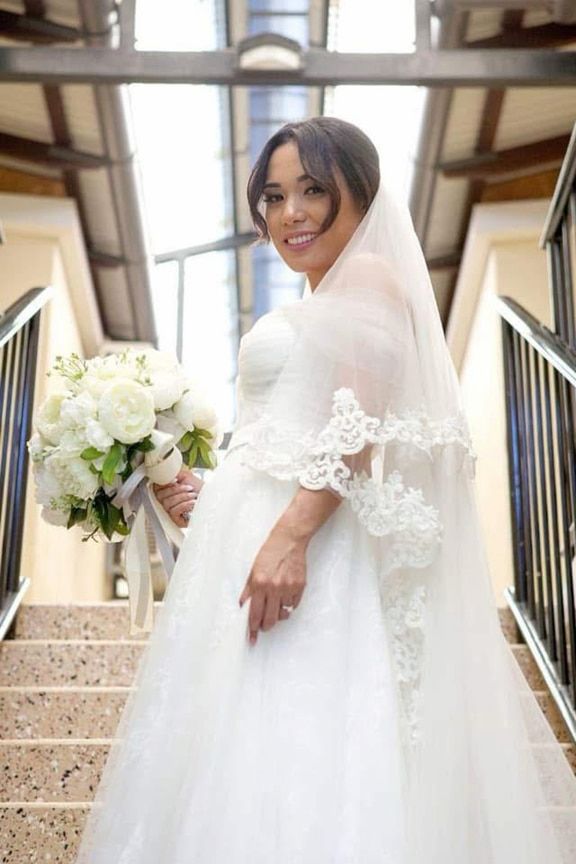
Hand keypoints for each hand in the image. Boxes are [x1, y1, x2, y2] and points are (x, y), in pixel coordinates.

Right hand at [153, 468, 203, 527]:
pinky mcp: (176, 520)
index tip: (175, 481)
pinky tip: (193, 503)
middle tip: (189, 488)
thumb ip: (173, 473)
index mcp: (167, 491)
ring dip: (183, 497)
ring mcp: (170, 512)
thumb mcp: (186, 476)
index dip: (164, 484)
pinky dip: (184, 505)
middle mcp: (167, 501)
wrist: (212, 500)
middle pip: (160, 496)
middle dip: (176, 490)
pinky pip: (173, 512)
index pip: (156, 488)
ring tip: (193, 495)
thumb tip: (163, 473)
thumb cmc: (201, 489)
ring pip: (167, 504)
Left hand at [238, 525, 307, 644]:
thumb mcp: (253, 570)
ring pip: (284, 613)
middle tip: (264, 626)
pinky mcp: (300, 586)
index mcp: (259, 584)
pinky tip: (285, 595)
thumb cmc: (270, 552)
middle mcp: (274, 588)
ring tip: (275, 604)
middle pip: (270, 619)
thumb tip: (243, 606)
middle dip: (266, 626)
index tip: (252, 638)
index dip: (253, 629)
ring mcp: (288, 588)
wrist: (289, 540)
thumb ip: (248, 590)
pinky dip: (289, 604)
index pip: (254, 614)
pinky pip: (294, 605)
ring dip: (279, 613)